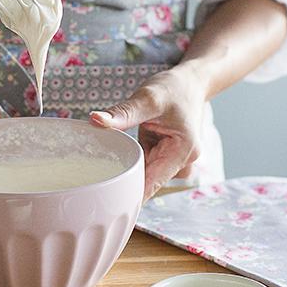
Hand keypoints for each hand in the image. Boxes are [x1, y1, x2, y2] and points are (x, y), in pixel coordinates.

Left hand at [90, 64, 206, 200]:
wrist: (191, 83)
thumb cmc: (174, 89)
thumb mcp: (148, 98)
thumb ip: (123, 113)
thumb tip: (96, 120)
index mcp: (184, 151)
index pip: (153, 182)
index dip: (131, 194)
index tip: (107, 203)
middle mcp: (183, 161)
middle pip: (149, 182)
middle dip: (125, 182)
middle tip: (96, 186)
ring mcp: (175, 160)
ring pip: (146, 175)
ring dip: (128, 171)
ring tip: (105, 170)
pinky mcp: (166, 156)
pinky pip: (146, 165)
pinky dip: (133, 161)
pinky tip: (120, 157)